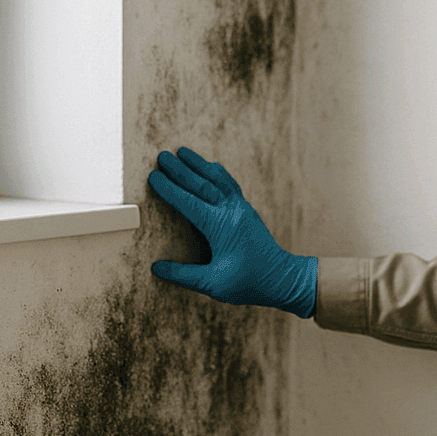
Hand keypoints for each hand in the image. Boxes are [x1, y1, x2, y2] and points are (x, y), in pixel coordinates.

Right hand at [148, 148, 317, 317]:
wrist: (283, 278)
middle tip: (162, 156)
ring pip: (217, 179)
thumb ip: (183, 275)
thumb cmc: (249, 283)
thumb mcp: (213, 284)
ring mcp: (242, 208)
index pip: (188, 202)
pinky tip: (211, 166)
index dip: (169, 189)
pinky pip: (230, 184)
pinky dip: (218, 173)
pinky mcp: (247, 211)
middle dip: (180, 169)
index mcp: (221, 226)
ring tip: (182, 151)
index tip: (153, 176)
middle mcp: (231, 211)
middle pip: (201, 184)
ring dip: (199, 164)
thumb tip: (157, 268)